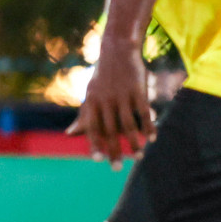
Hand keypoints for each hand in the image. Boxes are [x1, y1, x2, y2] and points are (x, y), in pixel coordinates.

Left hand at [68, 43, 153, 168]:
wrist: (117, 52)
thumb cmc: (102, 78)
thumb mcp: (90, 96)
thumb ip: (83, 117)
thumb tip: (68, 135)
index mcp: (92, 102)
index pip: (92, 127)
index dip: (94, 143)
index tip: (98, 160)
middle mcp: (106, 100)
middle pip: (110, 130)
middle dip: (114, 150)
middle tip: (116, 169)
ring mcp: (122, 95)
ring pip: (128, 124)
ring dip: (133, 142)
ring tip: (139, 157)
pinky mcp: (138, 90)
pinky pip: (144, 112)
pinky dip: (148, 126)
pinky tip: (152, 138)